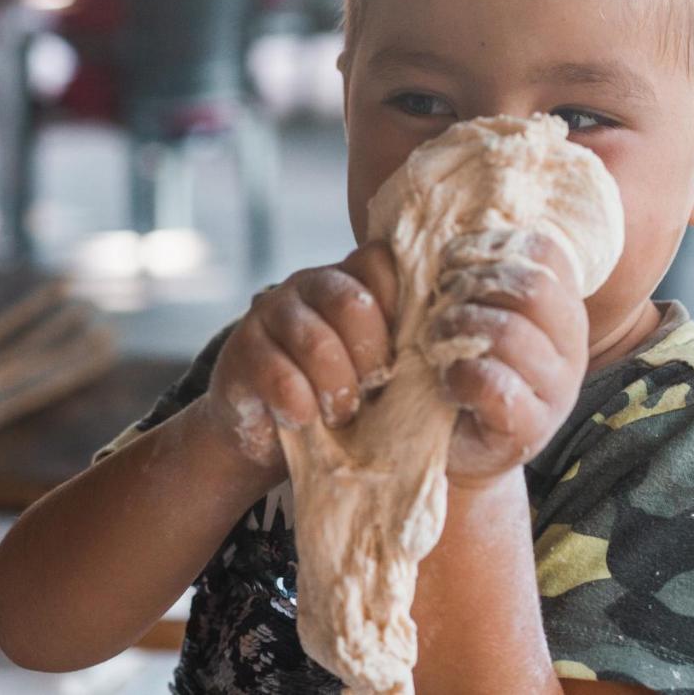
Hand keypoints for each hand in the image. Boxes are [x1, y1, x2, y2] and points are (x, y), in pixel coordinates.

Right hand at [203, 242, 397, 483]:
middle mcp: (312, 284)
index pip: (382, 263)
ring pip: (316, 342)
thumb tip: (451, 343)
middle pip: (351, 301)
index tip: (405, 351)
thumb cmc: (342, 393)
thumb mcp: (379, 366)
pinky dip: (301, 405)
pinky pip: (279, 375)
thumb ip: (405, 342)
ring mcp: (272, 311)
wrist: (271, 432)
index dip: (400, 306)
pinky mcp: (241, 349)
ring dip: (337, 387)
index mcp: (353, 278)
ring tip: (342, 413)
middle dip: (371, 355)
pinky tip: (305, 419)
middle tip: (375, 390)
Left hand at [430, 232, 588, 485]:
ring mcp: (556, 390)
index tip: (450, 264)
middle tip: (440, 306)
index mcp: (558, 305)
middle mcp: (569, 344)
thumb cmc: (453, 367)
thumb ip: (454, 272)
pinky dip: (460, 375)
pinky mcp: (530, 429)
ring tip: (435, 342)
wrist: (452, 448)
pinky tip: (446, 381)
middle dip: (473, 287)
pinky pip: (496, 385)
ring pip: (512, 332)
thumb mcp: (459, 311)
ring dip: (459, 328)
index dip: (490, 246)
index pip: (546, 251)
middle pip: (533, 287)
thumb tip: (422, 233)